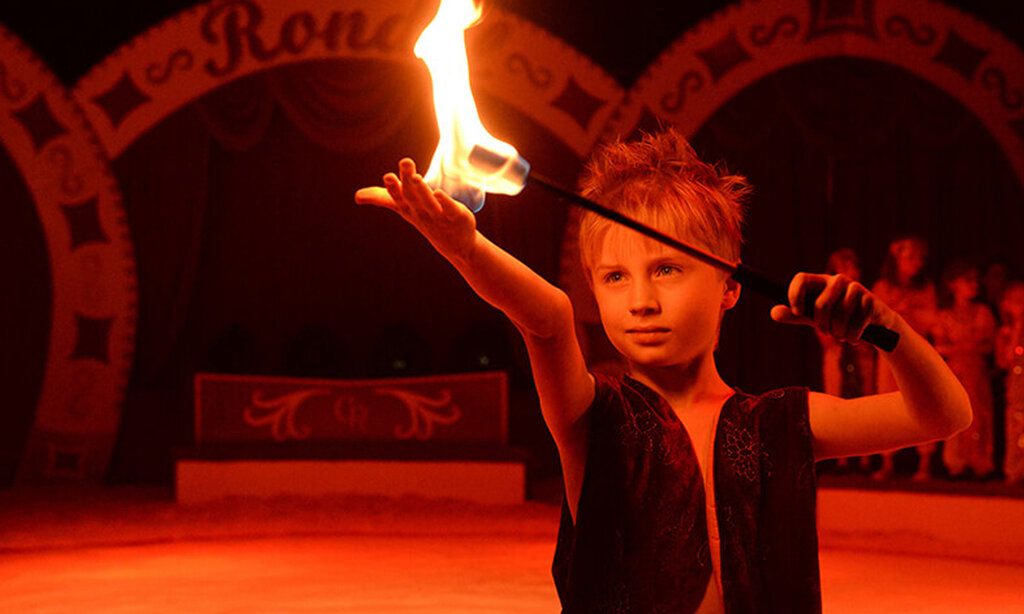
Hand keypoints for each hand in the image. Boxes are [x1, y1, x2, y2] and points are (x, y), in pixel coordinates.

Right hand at [355, 158, 476, 261]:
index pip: (399, 198)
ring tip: (416, 176)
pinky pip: (450, 209)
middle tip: (405, 161)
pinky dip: (446, 202)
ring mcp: (439, 216)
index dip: (393, 188)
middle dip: (408, 180)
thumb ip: (382, 198)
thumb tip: (357, 196)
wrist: (454, 244)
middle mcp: (422, 212)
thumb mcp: (403, 208)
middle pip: (413, 196)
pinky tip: (440, 192)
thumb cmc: (426, 220)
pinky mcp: (456, 216)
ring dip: (423, 190)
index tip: (387, 176)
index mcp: (409, 208)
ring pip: (429, 202)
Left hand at [770, 273, 893, 342]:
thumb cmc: (838, 319)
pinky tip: (854, 337)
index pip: (801, 279)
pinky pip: (855, 324)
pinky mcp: (870, 301)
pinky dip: (852, 336)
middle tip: (827, 332)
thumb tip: (773, 313)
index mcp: (820, 282)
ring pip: (839, 316)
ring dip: (839, 333)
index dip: (795, 295)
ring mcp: (855, 289)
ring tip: (842, 335)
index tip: (797, 312)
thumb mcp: (813, 317)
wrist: (874, 326)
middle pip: (821, 305)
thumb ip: (794, 315)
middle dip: (823, 325)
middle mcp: (837, 281)